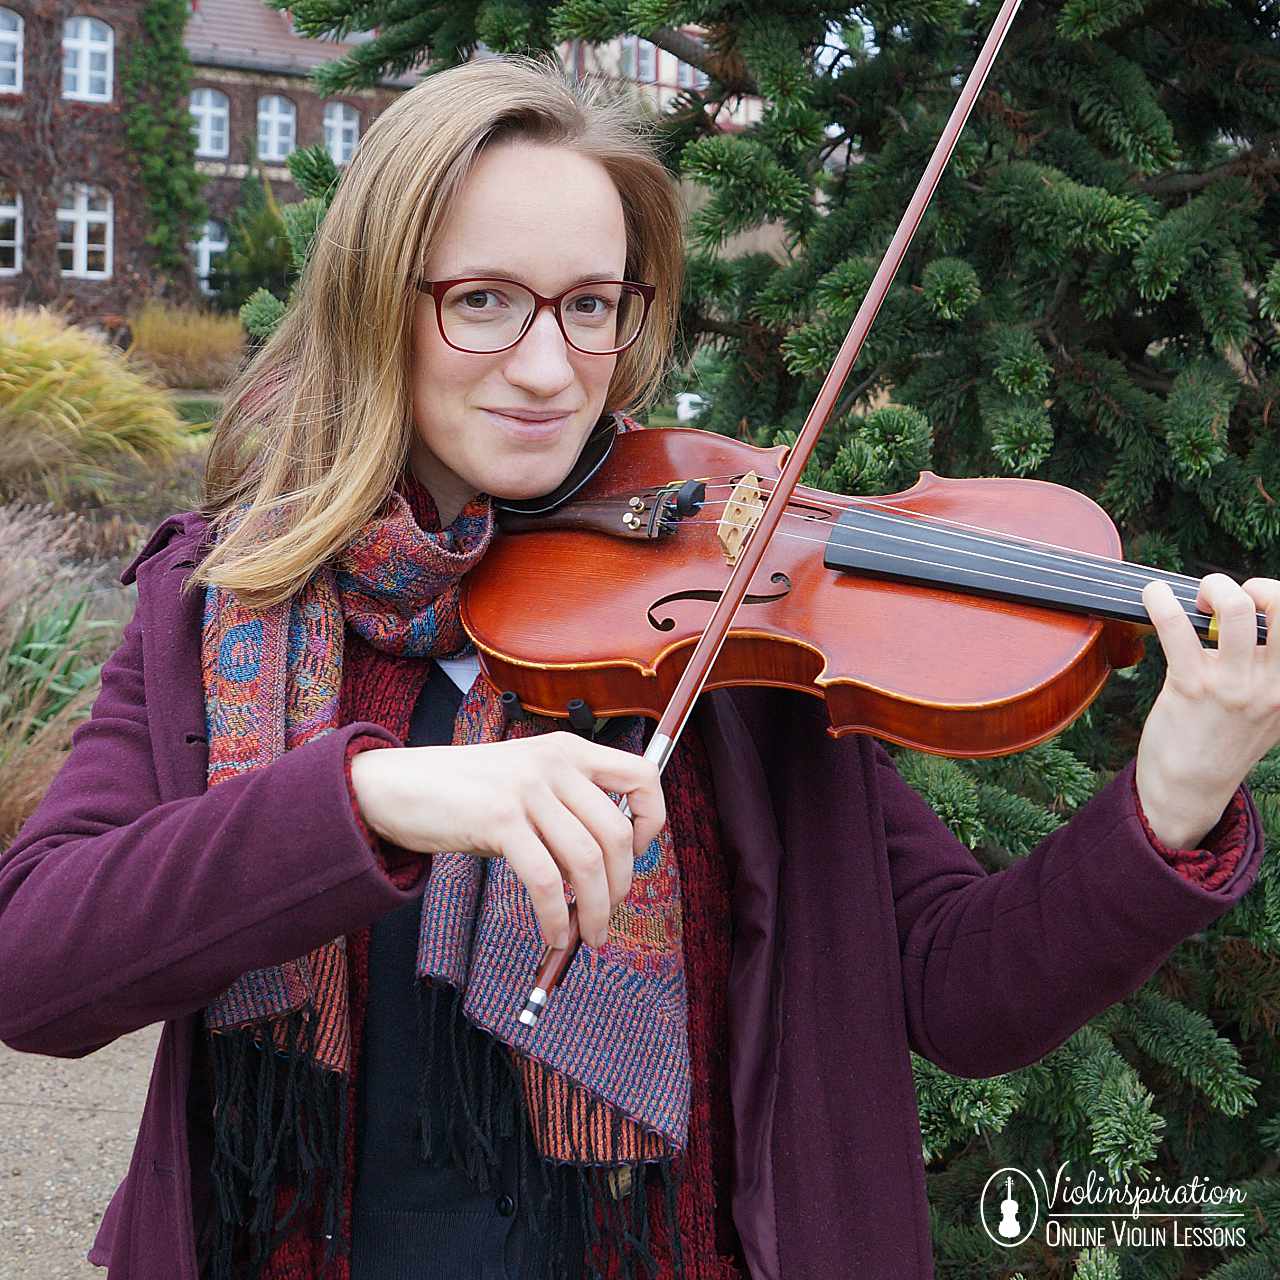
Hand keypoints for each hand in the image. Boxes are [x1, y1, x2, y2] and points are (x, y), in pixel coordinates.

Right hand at [349, 732, 665, 949]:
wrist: (398, 786)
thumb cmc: (466, 793)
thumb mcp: (527, 782)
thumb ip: (567, 809)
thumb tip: (609, 870)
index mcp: (570, 750)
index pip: (643, 776)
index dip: (652, 820)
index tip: (636, 854)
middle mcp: (555, 763)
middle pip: (616, 832)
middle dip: (621, 884)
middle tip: (609, 913)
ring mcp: (527, 789)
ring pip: (585, 860)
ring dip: (595, 909)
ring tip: (589, 936)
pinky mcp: (499, 819)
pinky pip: (545, 879)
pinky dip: (556, 916)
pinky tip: (554, 935)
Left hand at [1137, 574, 1279, 846]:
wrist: (1189, 788)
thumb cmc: (1221, 743)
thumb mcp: (1266, 711)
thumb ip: (1270, 674)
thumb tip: (1257, 624)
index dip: (1278, 598)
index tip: (1256, 599)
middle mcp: (1271, 683)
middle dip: (1254, 586)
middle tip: (1225, 596)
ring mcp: (1232, 684)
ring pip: (1235, 609)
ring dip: (1213, 588)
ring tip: (1197, 597)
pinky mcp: (1191, 686)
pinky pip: (1177, 628)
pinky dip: (1162, 601)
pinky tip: (1153, 595)